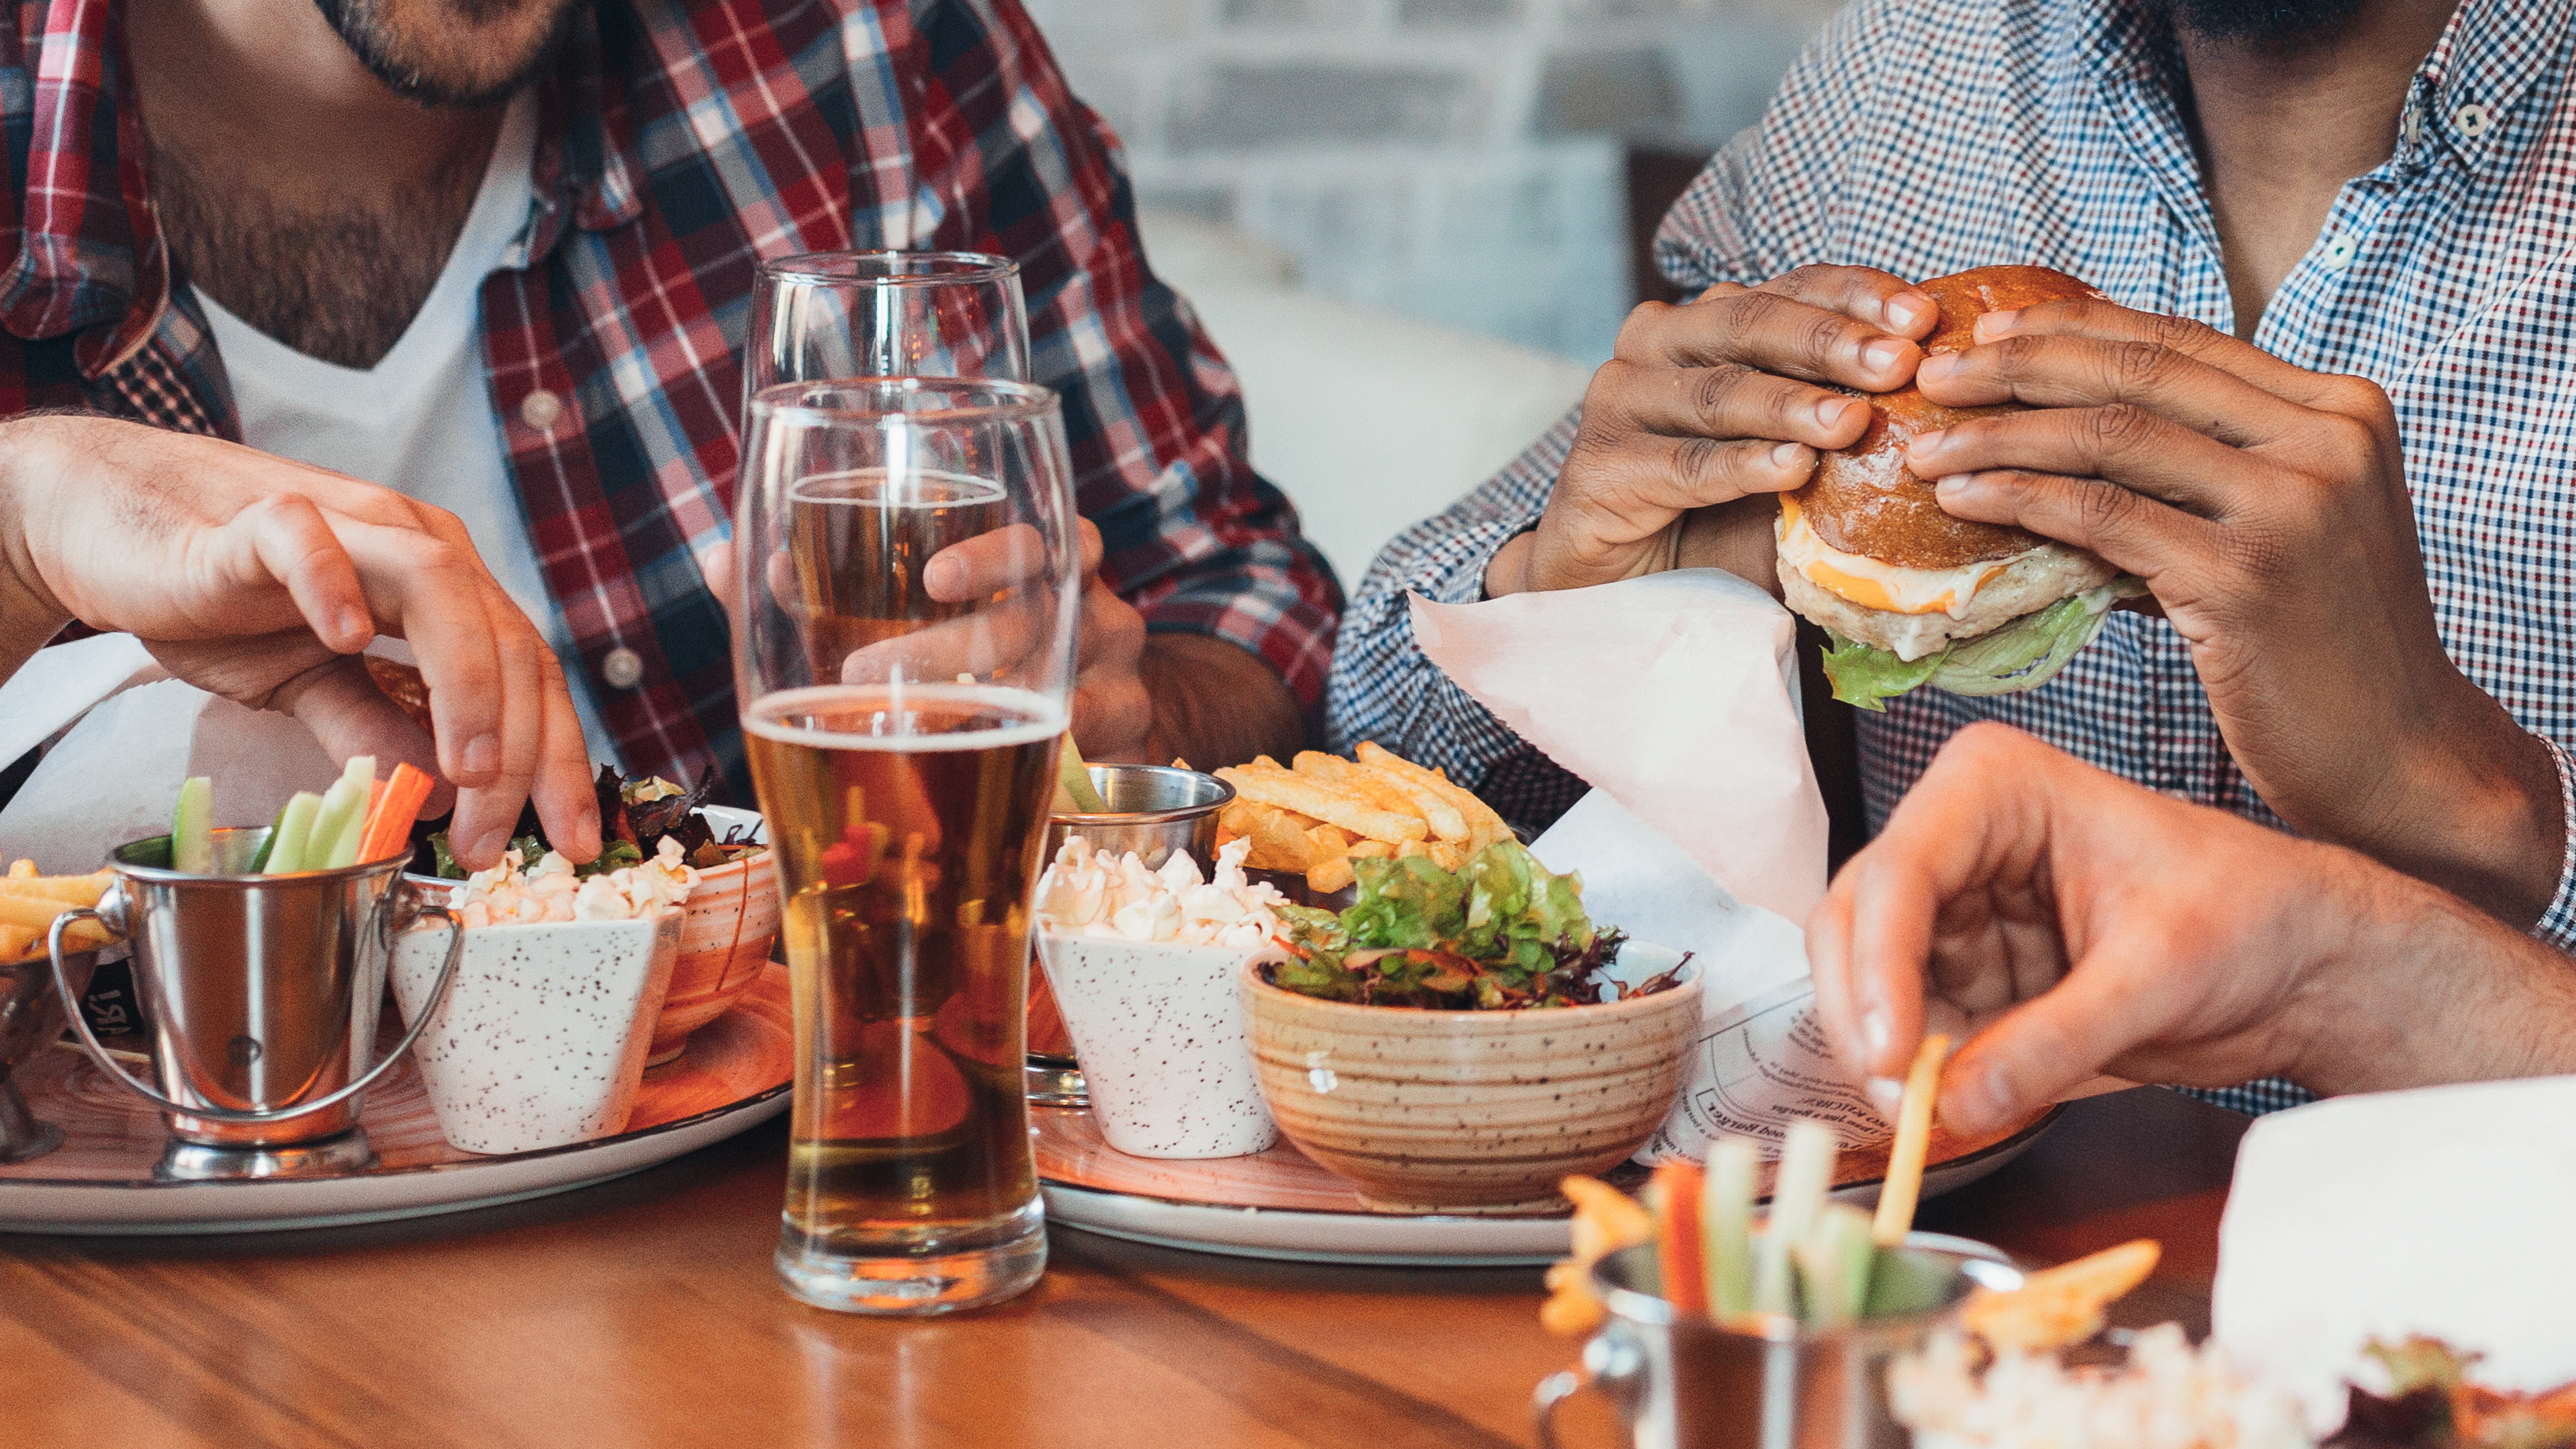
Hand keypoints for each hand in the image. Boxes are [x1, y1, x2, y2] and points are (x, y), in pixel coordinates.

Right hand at [0, 415, 598, 868]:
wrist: (105, 520)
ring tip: (469, 768)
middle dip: (519, 750)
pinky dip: (333, 585)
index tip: (570, 840)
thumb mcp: (307, 683)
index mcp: (441, 584)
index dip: (558, 758)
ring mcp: (342, 522)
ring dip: (466, 682)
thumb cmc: (219, 597)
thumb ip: (371, 726)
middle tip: (492, 839)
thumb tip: (433, 796)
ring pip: (437, 584)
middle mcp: (411, 542)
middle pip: (503, 638)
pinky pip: (307, 540)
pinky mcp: (255, 519)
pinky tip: (346, 640)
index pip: (527, 670)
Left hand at [786, 516, 1152, 759]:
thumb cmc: (983, 654)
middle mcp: (1091, 610)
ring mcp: (1118, 679)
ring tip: (911, 743)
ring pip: (1070, 693)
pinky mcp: (1132, 748)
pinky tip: (991, 792)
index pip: (1038, 539)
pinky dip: (1044, 779)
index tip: (932, 580)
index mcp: (1045, 564)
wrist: (1111, 719)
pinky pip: (1095, 764)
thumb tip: (720, 561)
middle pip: (1038, 616)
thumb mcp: (913, 615)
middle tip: (866, 677)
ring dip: (989, 720)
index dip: (990, 555)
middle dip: (951, 649)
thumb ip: (819, 590)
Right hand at [1484, 267, 1938, 597]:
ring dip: (1791, 404)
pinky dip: (1742, 465)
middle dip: (1832, 342)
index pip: (1791, 288)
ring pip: (1717, 390)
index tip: (1925, 317)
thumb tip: (1950, 403)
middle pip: (1750, 323)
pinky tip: (1793, 469)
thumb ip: (1843, 425)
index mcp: (1710, 323)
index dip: (1857, 296)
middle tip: (1899, 362)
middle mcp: (1657, 345)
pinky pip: (1684, 462)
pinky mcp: (1597, 467)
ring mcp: (1618, 400)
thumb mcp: (1796, 462)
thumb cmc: (1720, 519)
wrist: (1626, 588)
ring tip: (1853, 422)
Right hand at [1805, 723, 2575, 1135]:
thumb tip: (1956, 1105)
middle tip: (1898, 1104)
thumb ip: (2054, 1042)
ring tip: (1928, 1117)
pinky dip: (1920, 1074)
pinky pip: (1913, 1027)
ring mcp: (1956, 912)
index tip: (1891, 1056)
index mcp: (1994, 790)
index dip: (1878, 968)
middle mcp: (1955, 842)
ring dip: (1885, 1053)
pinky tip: (1951, 1109)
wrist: (2303, 963)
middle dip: (1866, 1016)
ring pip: (1866, 981)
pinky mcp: (1970, 975)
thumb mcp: (2158, 977)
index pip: (1898, 873)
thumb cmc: (2250, 918)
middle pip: (1855, 924)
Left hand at [1902, 301, 2559, 923]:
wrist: (2400, 756)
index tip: (1988, 327)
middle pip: (2137, 372)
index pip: (2181, 341)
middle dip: (2018, 364)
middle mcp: (2326, 438)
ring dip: (1999, 436)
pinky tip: (1966, 500)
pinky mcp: (2246, 578)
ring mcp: (2293, 505)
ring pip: (2110, 438)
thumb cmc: (2325, 650)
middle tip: (1933, 373)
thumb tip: (2063, 440)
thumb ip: (2203, 473)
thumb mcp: (2282, 528)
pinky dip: (2022, 501)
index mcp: (2339, 408)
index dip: (2073, 326)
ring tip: (1926, 446)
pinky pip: (2104, 518)